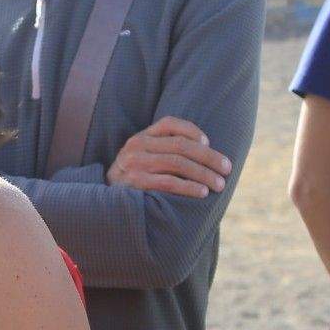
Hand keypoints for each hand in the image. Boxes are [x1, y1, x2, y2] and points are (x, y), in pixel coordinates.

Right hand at [106, 116, 230, 197]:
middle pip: (181, 145)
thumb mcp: (143, 161)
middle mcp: (136, 146)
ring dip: (203, 174)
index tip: (209, 142)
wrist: (102, 206)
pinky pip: (168, 182)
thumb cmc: (132, 184)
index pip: (170, 124)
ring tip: (219, 184)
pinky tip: (202, 193)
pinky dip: (188, 187)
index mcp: (141, 137)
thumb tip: (206, 154)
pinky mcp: (134, 184)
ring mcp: (134, 164)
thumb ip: (165, 152)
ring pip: (178, 163)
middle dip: (209, 157)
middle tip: (227, 169)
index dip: (193, 131)